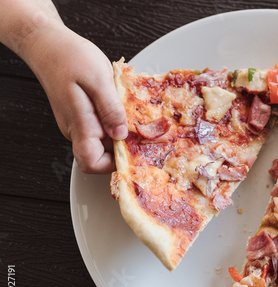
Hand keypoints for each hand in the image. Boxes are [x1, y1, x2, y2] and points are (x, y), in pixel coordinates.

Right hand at [27, 25, 127, 172]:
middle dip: (123, 146)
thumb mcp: (98, 79)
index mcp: (79, 123)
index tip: (131, 152)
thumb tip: (121, 134)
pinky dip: (114, 121)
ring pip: (103, 140)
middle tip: (142, 131)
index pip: (91, 162)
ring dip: (121, 132)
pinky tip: (123, 107)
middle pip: (102, 154)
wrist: (48, 43)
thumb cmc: (70, 56)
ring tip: (134, 115)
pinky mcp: (81, 116)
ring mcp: (77, 123)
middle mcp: (76, 128)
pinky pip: (100, 127)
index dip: (112, 164)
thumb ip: (111, 109)